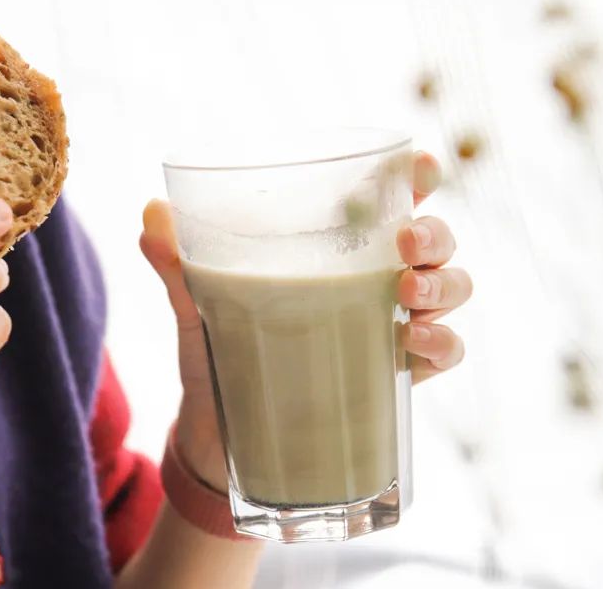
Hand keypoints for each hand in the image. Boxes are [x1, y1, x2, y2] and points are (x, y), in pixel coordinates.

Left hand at [140, 152, 470, 491]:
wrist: (219, 434)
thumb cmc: (217, 352)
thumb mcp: (196, 305)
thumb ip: (178, 264)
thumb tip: (150, 213)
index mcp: (334, 248)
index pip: (391, 199)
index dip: (418, 177)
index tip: (419, 167)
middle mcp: (373, 279)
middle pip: (435, 239)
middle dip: (434, 232)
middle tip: (406, 244)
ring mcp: (390, 326)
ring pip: (452, 289)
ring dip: (443, 286)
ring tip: (408, 296)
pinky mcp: (394, 375)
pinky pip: (445, 353)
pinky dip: (444, 344)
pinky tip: (417, 344)